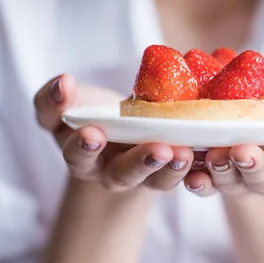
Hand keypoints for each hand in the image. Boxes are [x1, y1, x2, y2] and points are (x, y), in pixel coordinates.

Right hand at [34, 74, 193, 191]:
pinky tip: (211, 149)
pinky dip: (200, 164)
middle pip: (124, 175)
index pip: (78, 155)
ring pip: (159, 180)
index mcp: (83, 158)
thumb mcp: (62, 107)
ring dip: (173, 168)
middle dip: (140, 163)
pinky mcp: (173, 169)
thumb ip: (52, 99)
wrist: (117, 133)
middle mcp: (113, 173)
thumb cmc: (86, 116)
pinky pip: (188, 173)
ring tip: (186, 153)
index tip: (93, 133)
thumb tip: (62, 82)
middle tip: (158, 150)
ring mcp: (146, 175)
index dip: (84, 147)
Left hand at [183, 79, 263, 197]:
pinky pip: (202, 185)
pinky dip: (196, 180)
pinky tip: (188, 171)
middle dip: (254, 165)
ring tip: (214, 154)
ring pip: (230, 181)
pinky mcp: (210, 177)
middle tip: (244, 150)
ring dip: (221, 171)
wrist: (245, 126)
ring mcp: (237, 179)